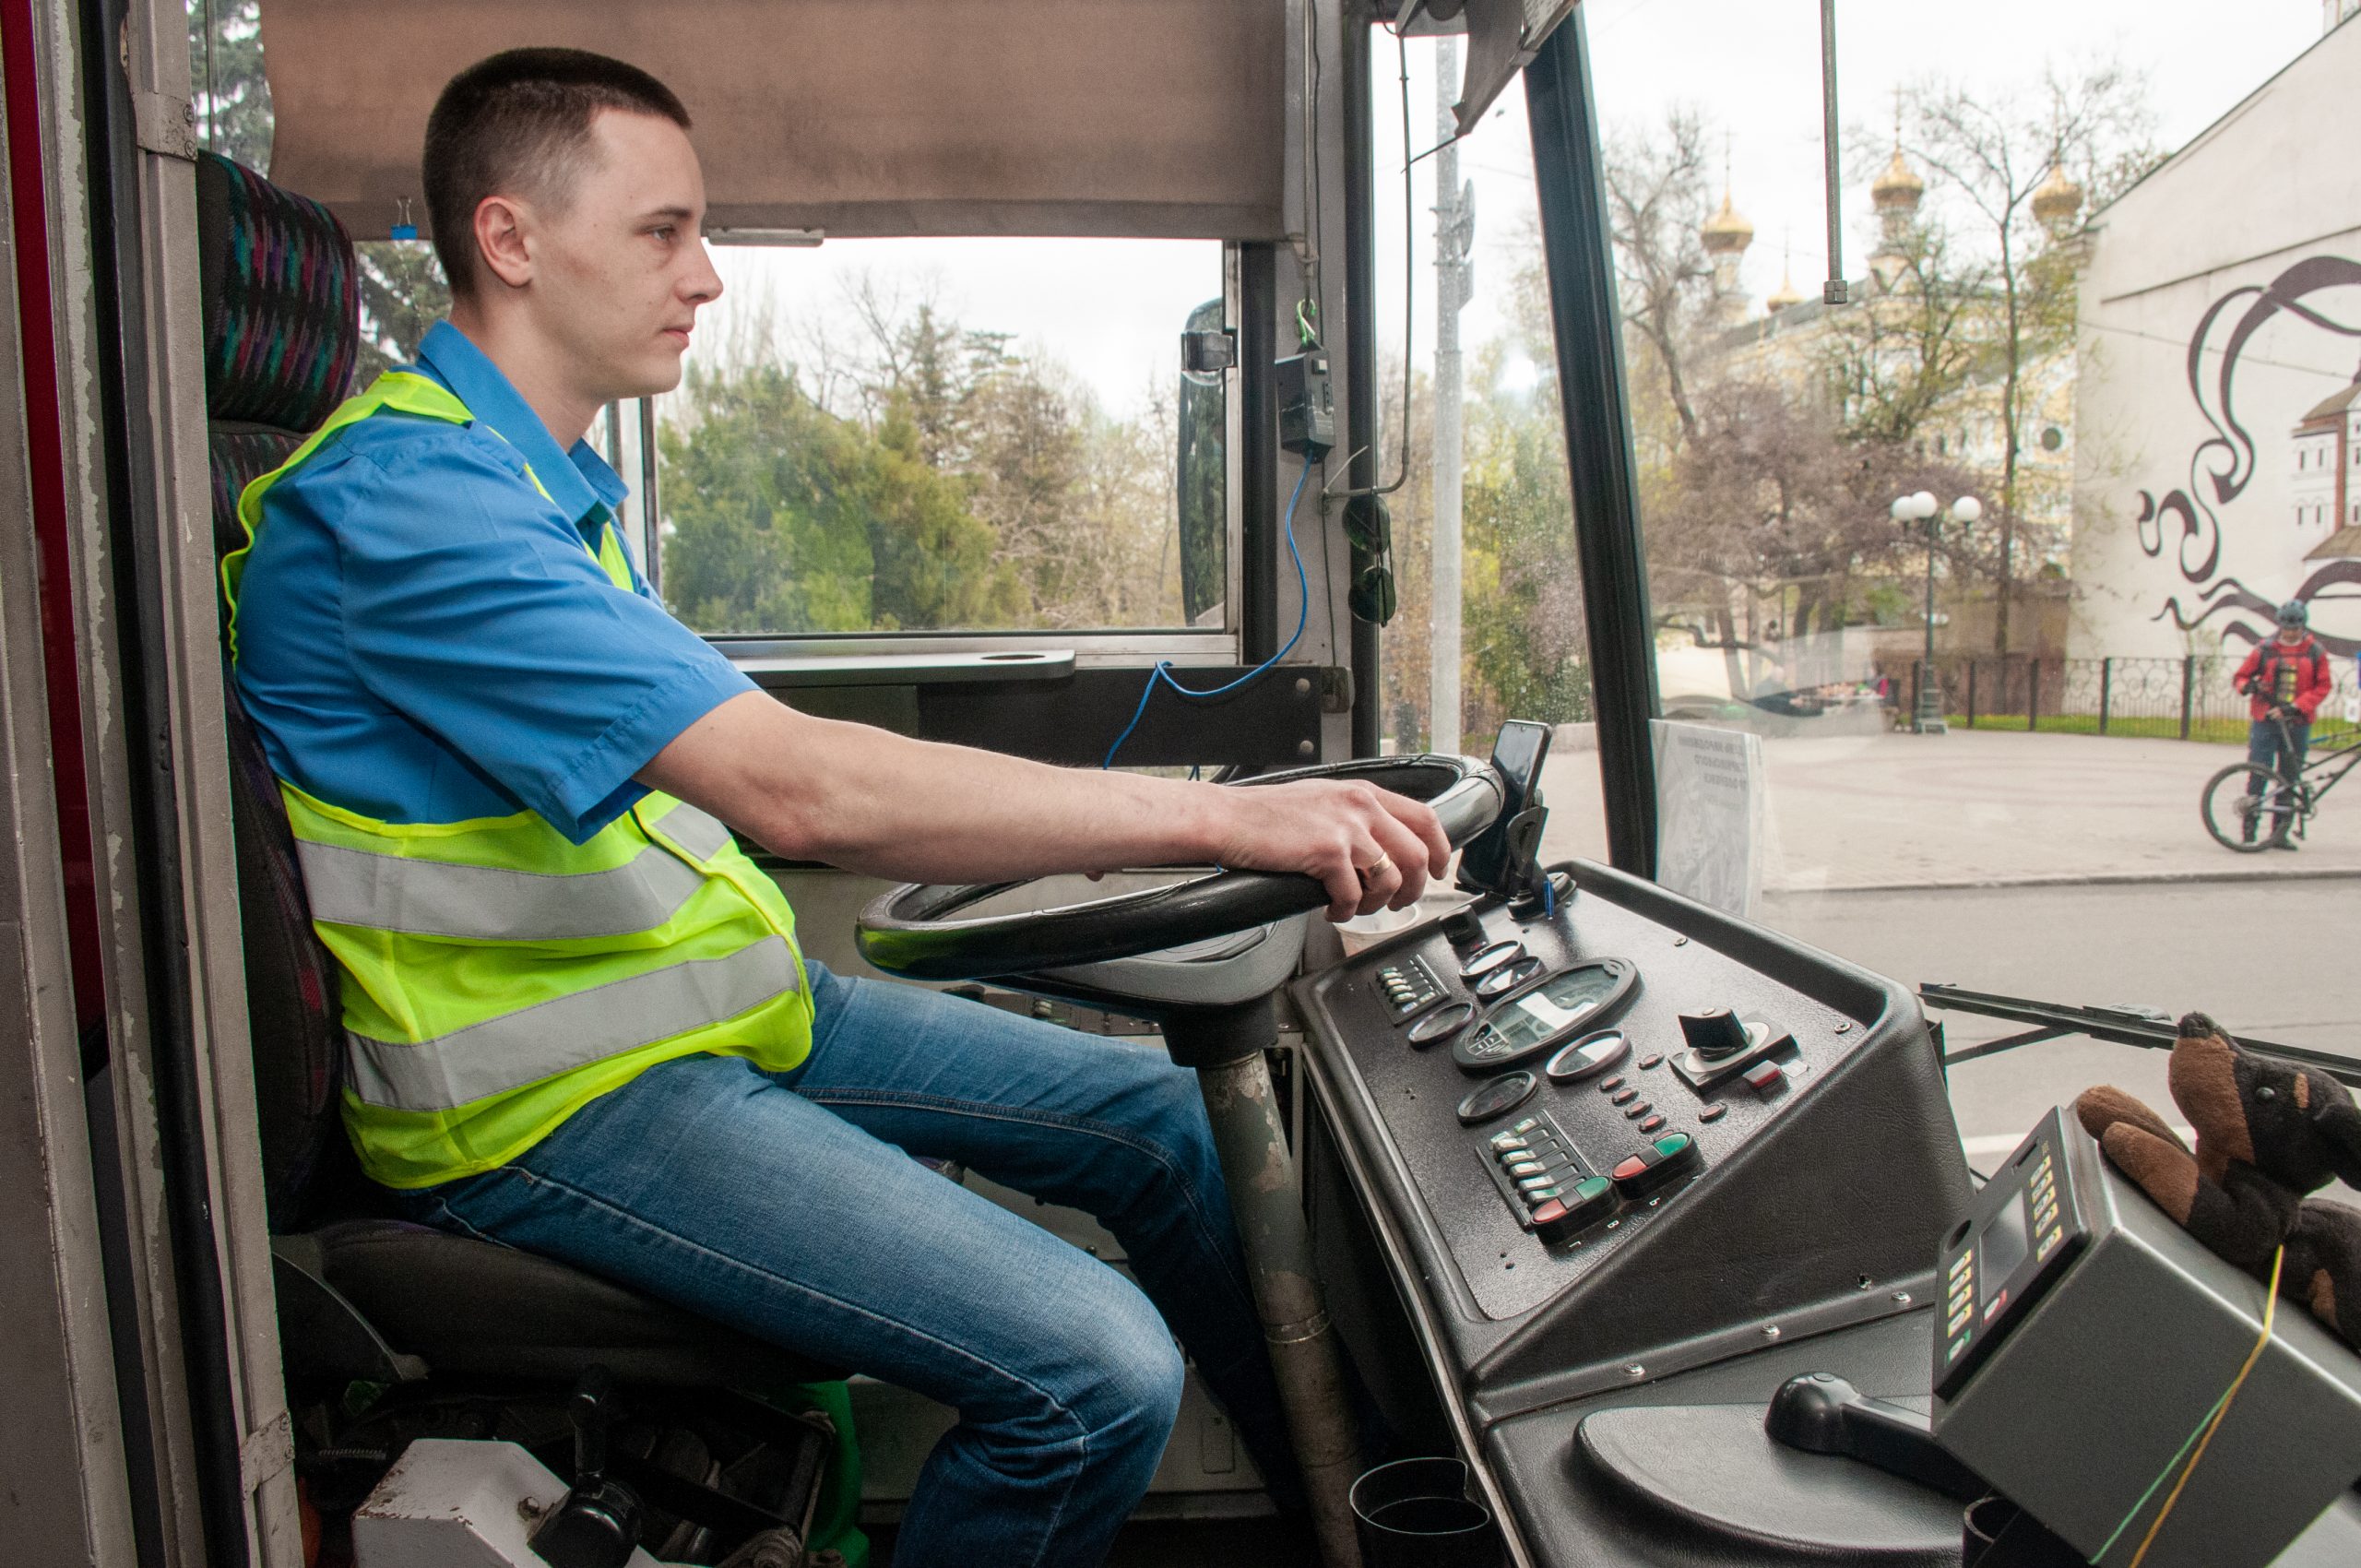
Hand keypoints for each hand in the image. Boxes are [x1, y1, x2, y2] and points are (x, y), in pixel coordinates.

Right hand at [1207, 779, 1451, 921]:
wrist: (1229, 819)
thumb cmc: (1267, 815)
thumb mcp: (1323, 801)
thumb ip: (1355, 816)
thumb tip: (1380, 848)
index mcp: (1364, 794)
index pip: (1425, 819)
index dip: (1440, 850)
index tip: (1437, 870)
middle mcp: (1361, 807)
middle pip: (1416, 855)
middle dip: (1413, 889)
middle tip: (1398, 903)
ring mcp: (1346, 829)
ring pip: (1389, 879)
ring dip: (1376, 904)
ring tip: (1356, 907)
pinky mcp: (1327, 853)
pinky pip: (1353, 895)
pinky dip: (1345, 910)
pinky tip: (1329, 908)